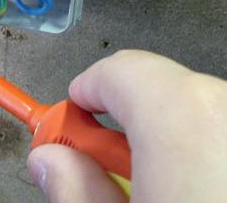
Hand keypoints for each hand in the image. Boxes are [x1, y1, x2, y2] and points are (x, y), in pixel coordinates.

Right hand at [27, 50, 226, 202]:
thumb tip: (52, 161)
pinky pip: (221, 127)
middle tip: (106, 166)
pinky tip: (197, 188)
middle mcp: (226, 114)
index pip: (121, 71)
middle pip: (160, 89)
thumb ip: (76, 190)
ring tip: (155, 186)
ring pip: (196, 109)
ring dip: (167, 136)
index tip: (71, 118)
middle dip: (126, 119)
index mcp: (185, 125)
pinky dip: (203, 147)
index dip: (87, 90)